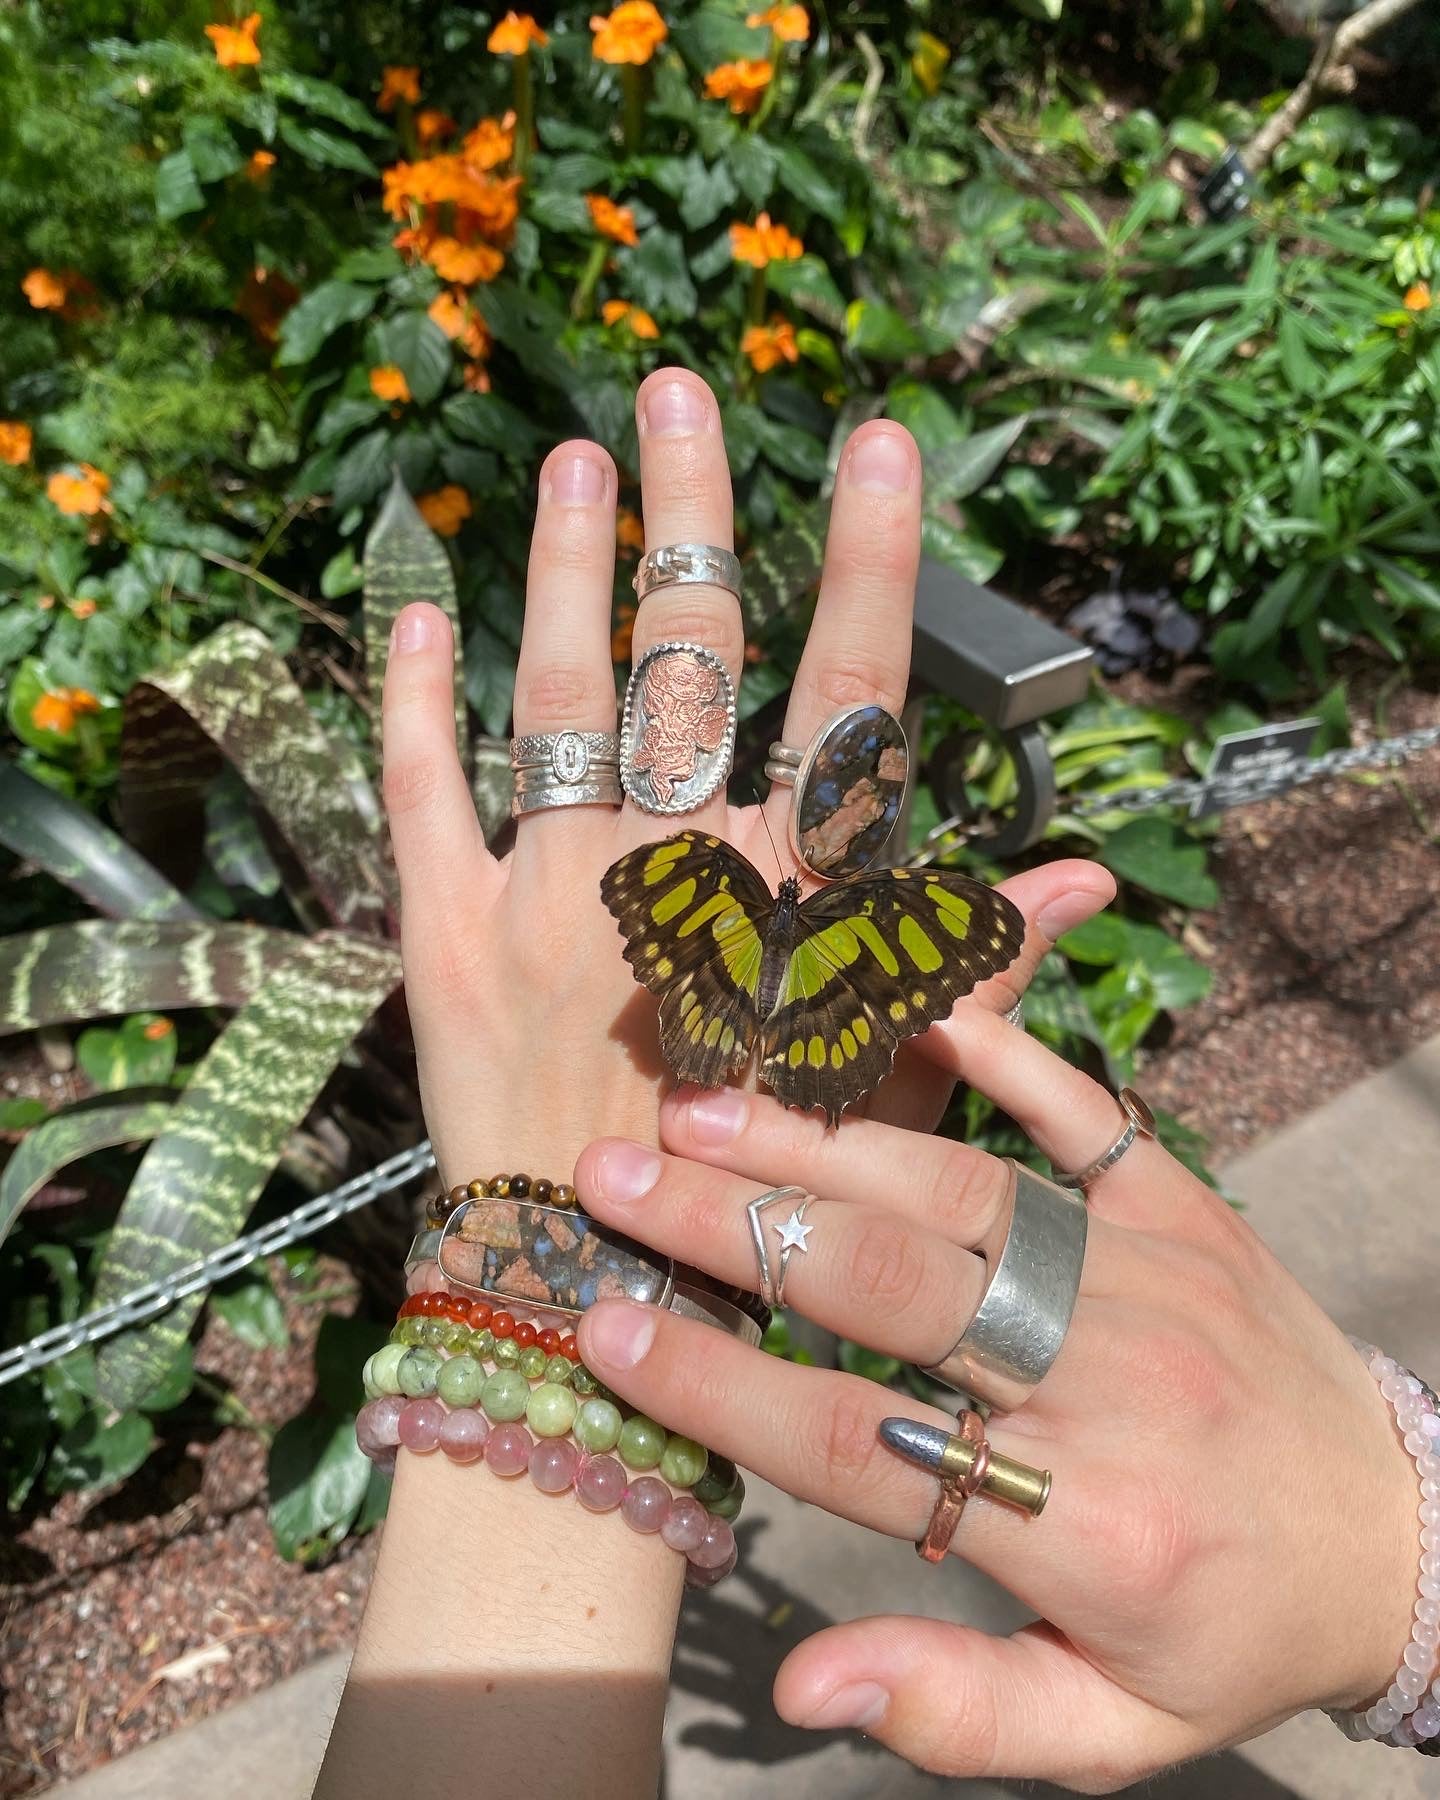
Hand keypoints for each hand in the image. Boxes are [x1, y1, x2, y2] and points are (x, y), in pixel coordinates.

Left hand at [381, 366, 1111, 1181]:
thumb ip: (975, 966)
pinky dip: (411, 702)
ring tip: (568, 461)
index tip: (879, 445)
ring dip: (563, 571)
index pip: (847, 700)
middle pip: (690, 661)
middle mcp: (671, 874)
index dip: (870, 566)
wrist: (594, 1296)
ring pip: (559, 699)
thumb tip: (1082, 880)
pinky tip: (413, 613)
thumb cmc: (763, 1189)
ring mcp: (548, 895)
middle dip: (690, 514)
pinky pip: (422, 795)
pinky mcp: (445, 936)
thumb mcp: (887, 1081)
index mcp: (789, 900)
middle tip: (677, 388)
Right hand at [571, 1008, 1419, 1791]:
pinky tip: (906, 1010)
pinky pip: (1085, 1112)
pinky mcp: (1188, 1202)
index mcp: (1081, 1523)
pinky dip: (999, 1052)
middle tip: (613, 1173)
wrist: (1408, 1533)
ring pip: (960, 1188)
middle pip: (893, 1285)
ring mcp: (1155, 1271)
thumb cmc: (1230, 1634)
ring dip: (819, 1142)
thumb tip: (802, 1684)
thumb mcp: (1111, 1728)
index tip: (606, 1331)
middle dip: (737, 1224)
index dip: (721, 1386)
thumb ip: (958, 1708)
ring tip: (698, 1109)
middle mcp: (1113, 1381)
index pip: (861, 1448)